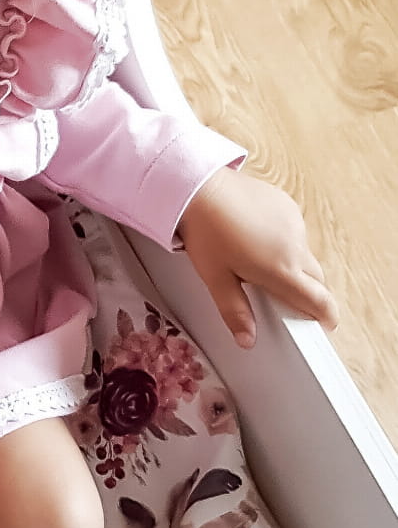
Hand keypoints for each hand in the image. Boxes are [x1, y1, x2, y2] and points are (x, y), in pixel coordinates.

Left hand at [176, 167, 338, 349]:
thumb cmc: (206, 234)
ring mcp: (294, 224)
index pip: (318, 299)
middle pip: (315, 278)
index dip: (326, 315)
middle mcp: (295, 247)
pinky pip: (295, 232)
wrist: (200, 188)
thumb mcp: (216, 279)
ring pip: (305, 254)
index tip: (325, 324)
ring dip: (293, 264)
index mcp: (281, 269)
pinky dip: (285, 242)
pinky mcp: (288, 206)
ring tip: (260, 263)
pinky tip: (258, 238)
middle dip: (308, 291)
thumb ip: (235, 311)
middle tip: (285, 298)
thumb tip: (247, 339)